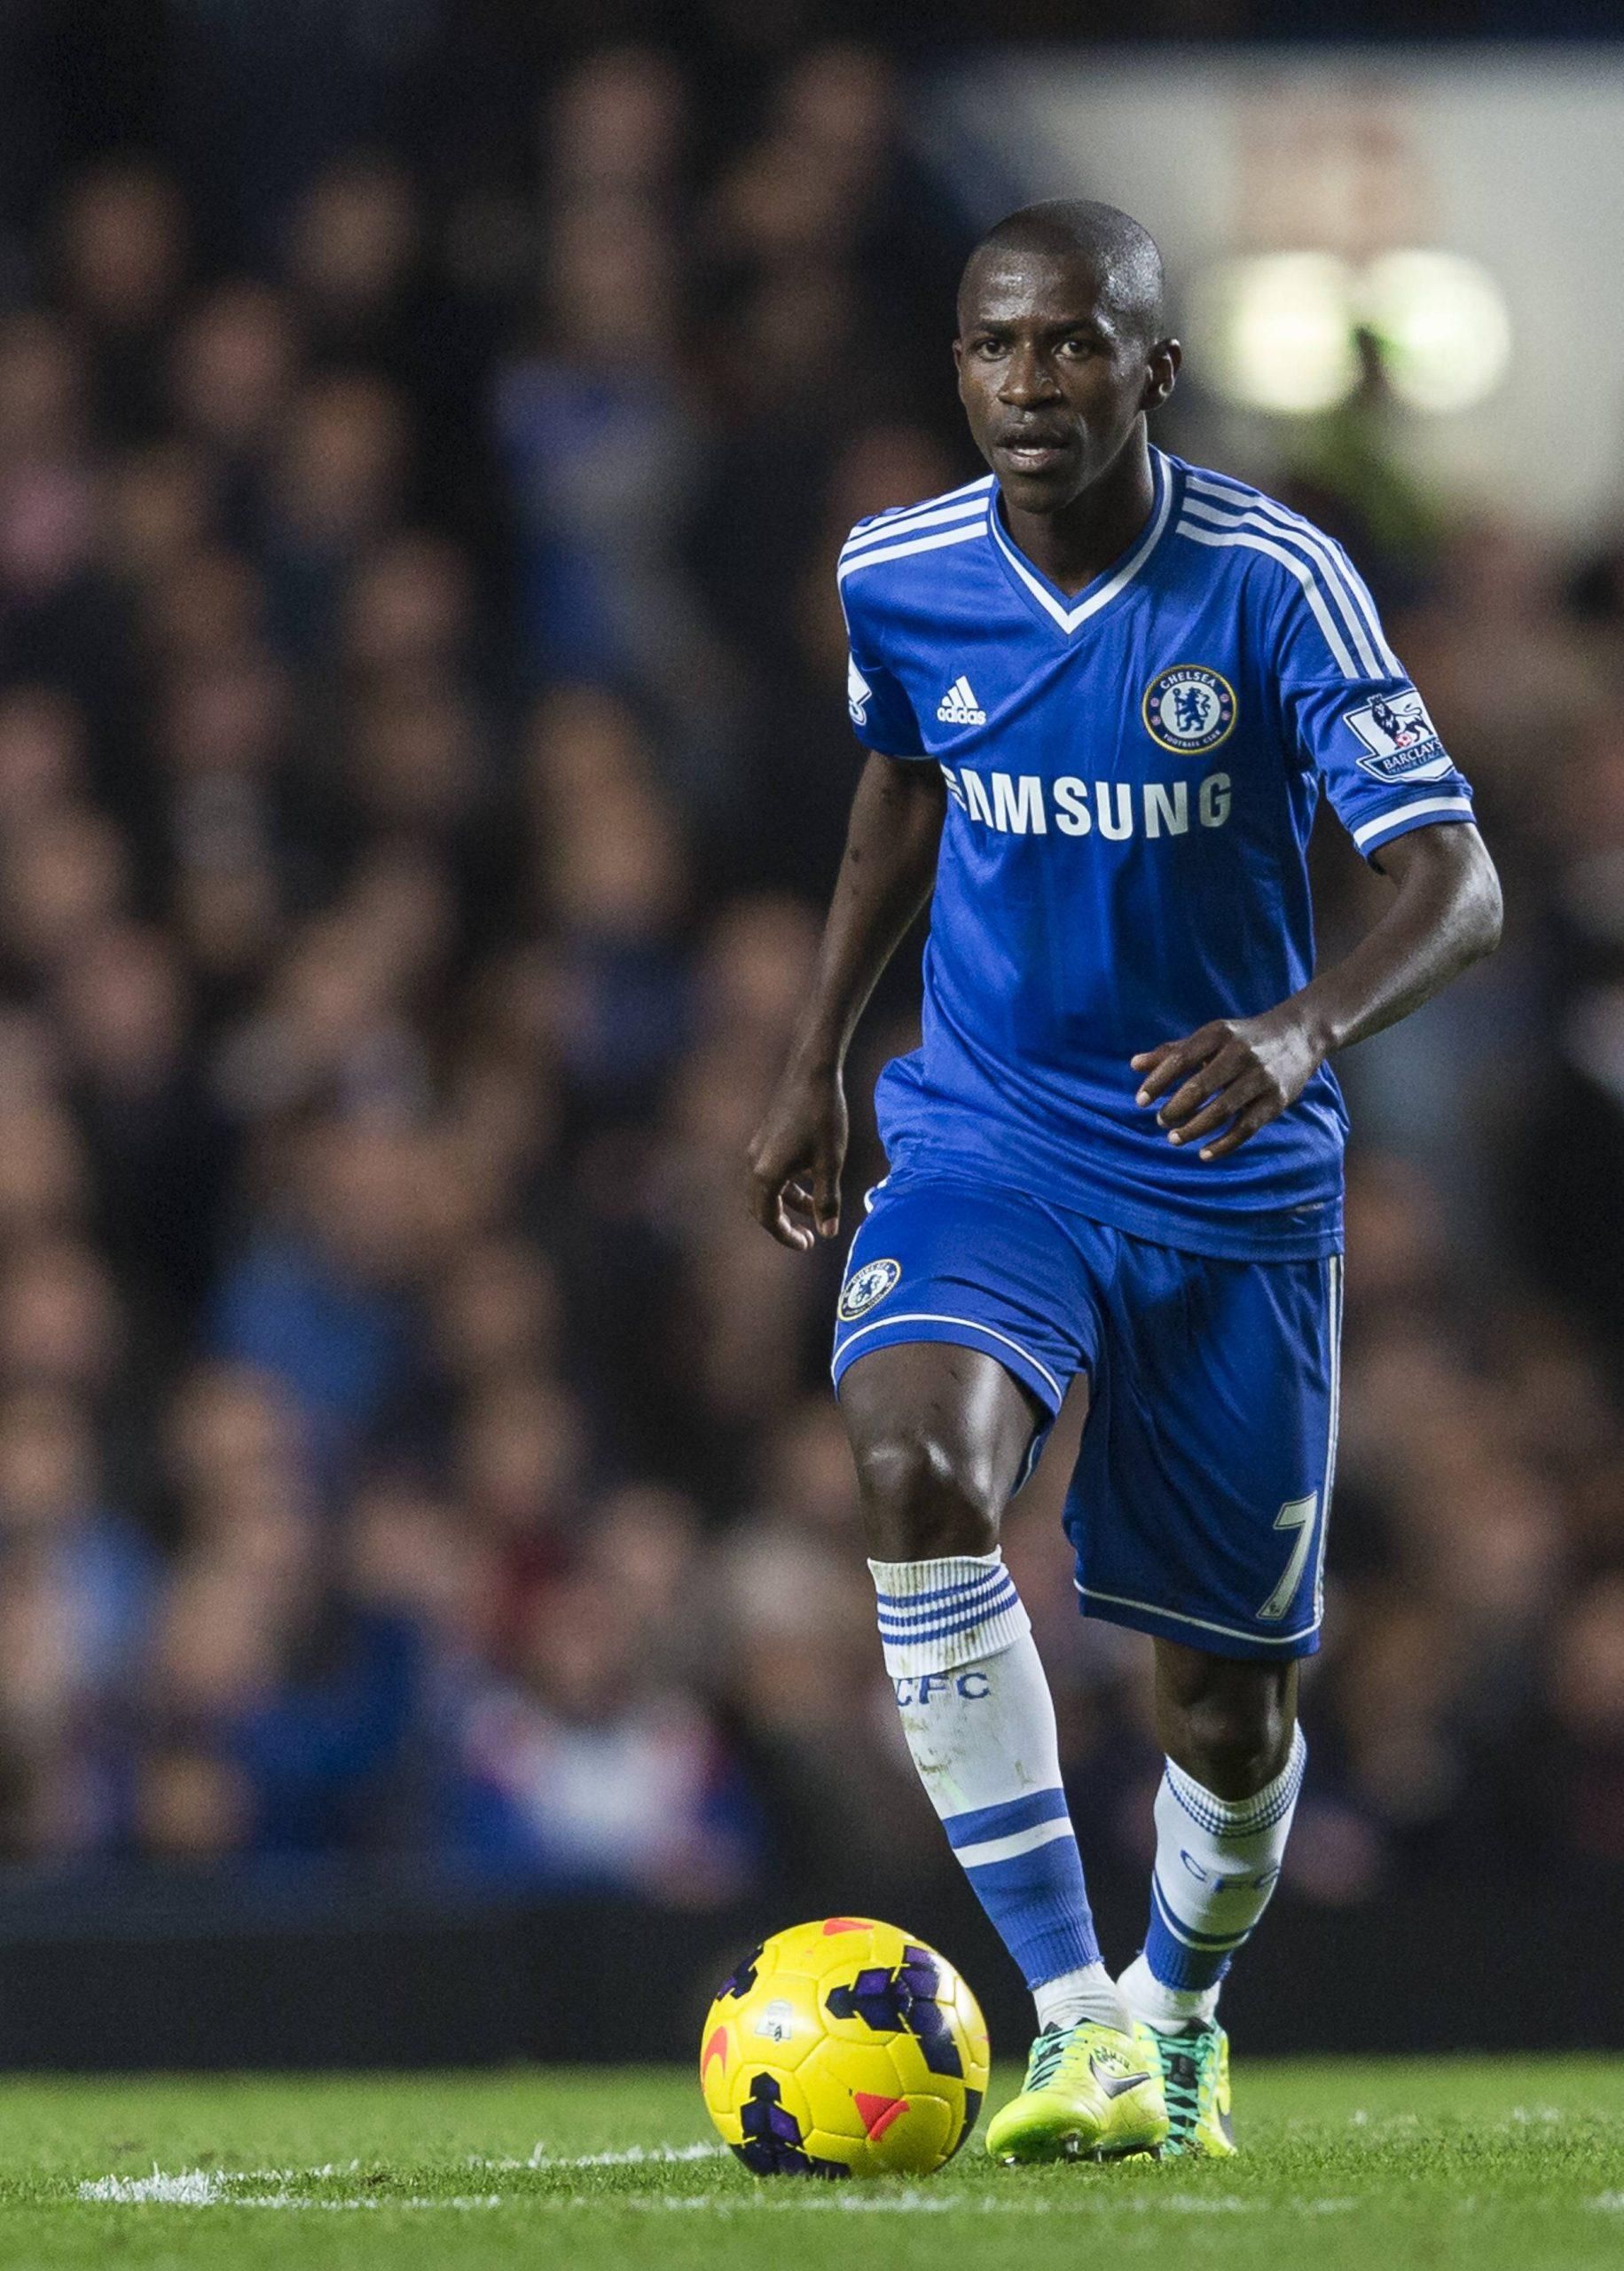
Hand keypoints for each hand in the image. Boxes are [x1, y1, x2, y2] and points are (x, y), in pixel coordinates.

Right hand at [747, 1060, 848, 1250]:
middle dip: (782, 1225)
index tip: (808, 1245)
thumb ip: (827, 1201)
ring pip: (766, 1189)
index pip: (768, 1219)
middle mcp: (754, 1163)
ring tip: (815, 1210)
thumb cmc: (823, 1117)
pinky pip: (769, 1172)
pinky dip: (786, 1185)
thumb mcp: (830, 1163)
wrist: (812, 1073)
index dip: (786, 1236)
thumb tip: (829, 1233)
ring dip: (788, 1204)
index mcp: (767, 1174)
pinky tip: (810, 1181)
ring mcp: (757, 1149)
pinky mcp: (765, 1137)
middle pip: (760, 1208)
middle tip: (807, 1237)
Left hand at [1130, 1005, 1325, 1161]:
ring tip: (1173, 1139)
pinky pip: (1246, 1128)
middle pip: (1199, 1087)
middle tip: (1160, 1121)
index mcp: (1219, 1034)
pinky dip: (1223, 1144)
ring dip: (1193, 1129)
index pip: (1180, 1059)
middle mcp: (1241, 1053)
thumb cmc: (1242, 1038)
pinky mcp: (1277, 1100)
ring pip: (1221, 1111)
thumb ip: (1173, 1051)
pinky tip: (1204, 1154)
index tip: (1140, 1102)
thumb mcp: (1210, 1037)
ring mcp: (1261, 1078)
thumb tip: (1134, 1065)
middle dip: (1174, 1109)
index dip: (1157, 1082)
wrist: (1300, 1035)